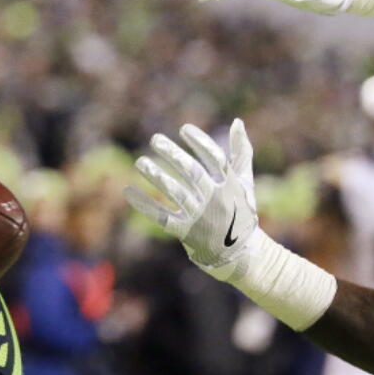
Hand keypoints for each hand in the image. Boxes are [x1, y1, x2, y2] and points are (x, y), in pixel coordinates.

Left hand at [125, 119, 259, 279]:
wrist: (240, 253)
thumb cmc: (241, 211)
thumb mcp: (244, 182)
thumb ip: (241, 152)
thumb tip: (237, 121)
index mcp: (230, 185)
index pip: (215, 159)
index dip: (200, 142)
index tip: (184, 129)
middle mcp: (215, 200)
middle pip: (192, 173)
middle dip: (173, 155)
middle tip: (155, 139)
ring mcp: (200, 217)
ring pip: (176, 193)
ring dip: (156, 176)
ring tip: (140, 162)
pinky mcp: (186, 232)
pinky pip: (162, 217)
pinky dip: (145, 205)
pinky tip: (128, 191)